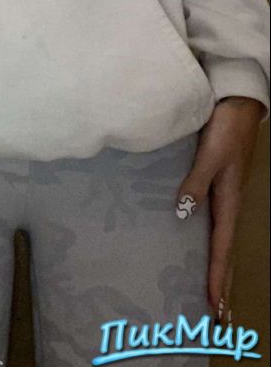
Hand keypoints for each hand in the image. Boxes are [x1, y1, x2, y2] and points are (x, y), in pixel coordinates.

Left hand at [174, 96, 264, 321]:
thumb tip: (183, 213)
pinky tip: (200, 245)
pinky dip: (212, 242)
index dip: (218, 277)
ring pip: (220, 239)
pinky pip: (214, 222)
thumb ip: (196, 181)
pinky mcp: (217, 183)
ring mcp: (224, 194)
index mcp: (230, 200)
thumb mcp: (211, 155)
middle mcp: (228, 202)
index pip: (222, 248)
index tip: (215, 307)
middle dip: (223, 283)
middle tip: (219, 316)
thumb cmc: (225, 129)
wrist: (236, 103)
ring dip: (217, 266)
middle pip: (225, 250)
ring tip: (213, 293)